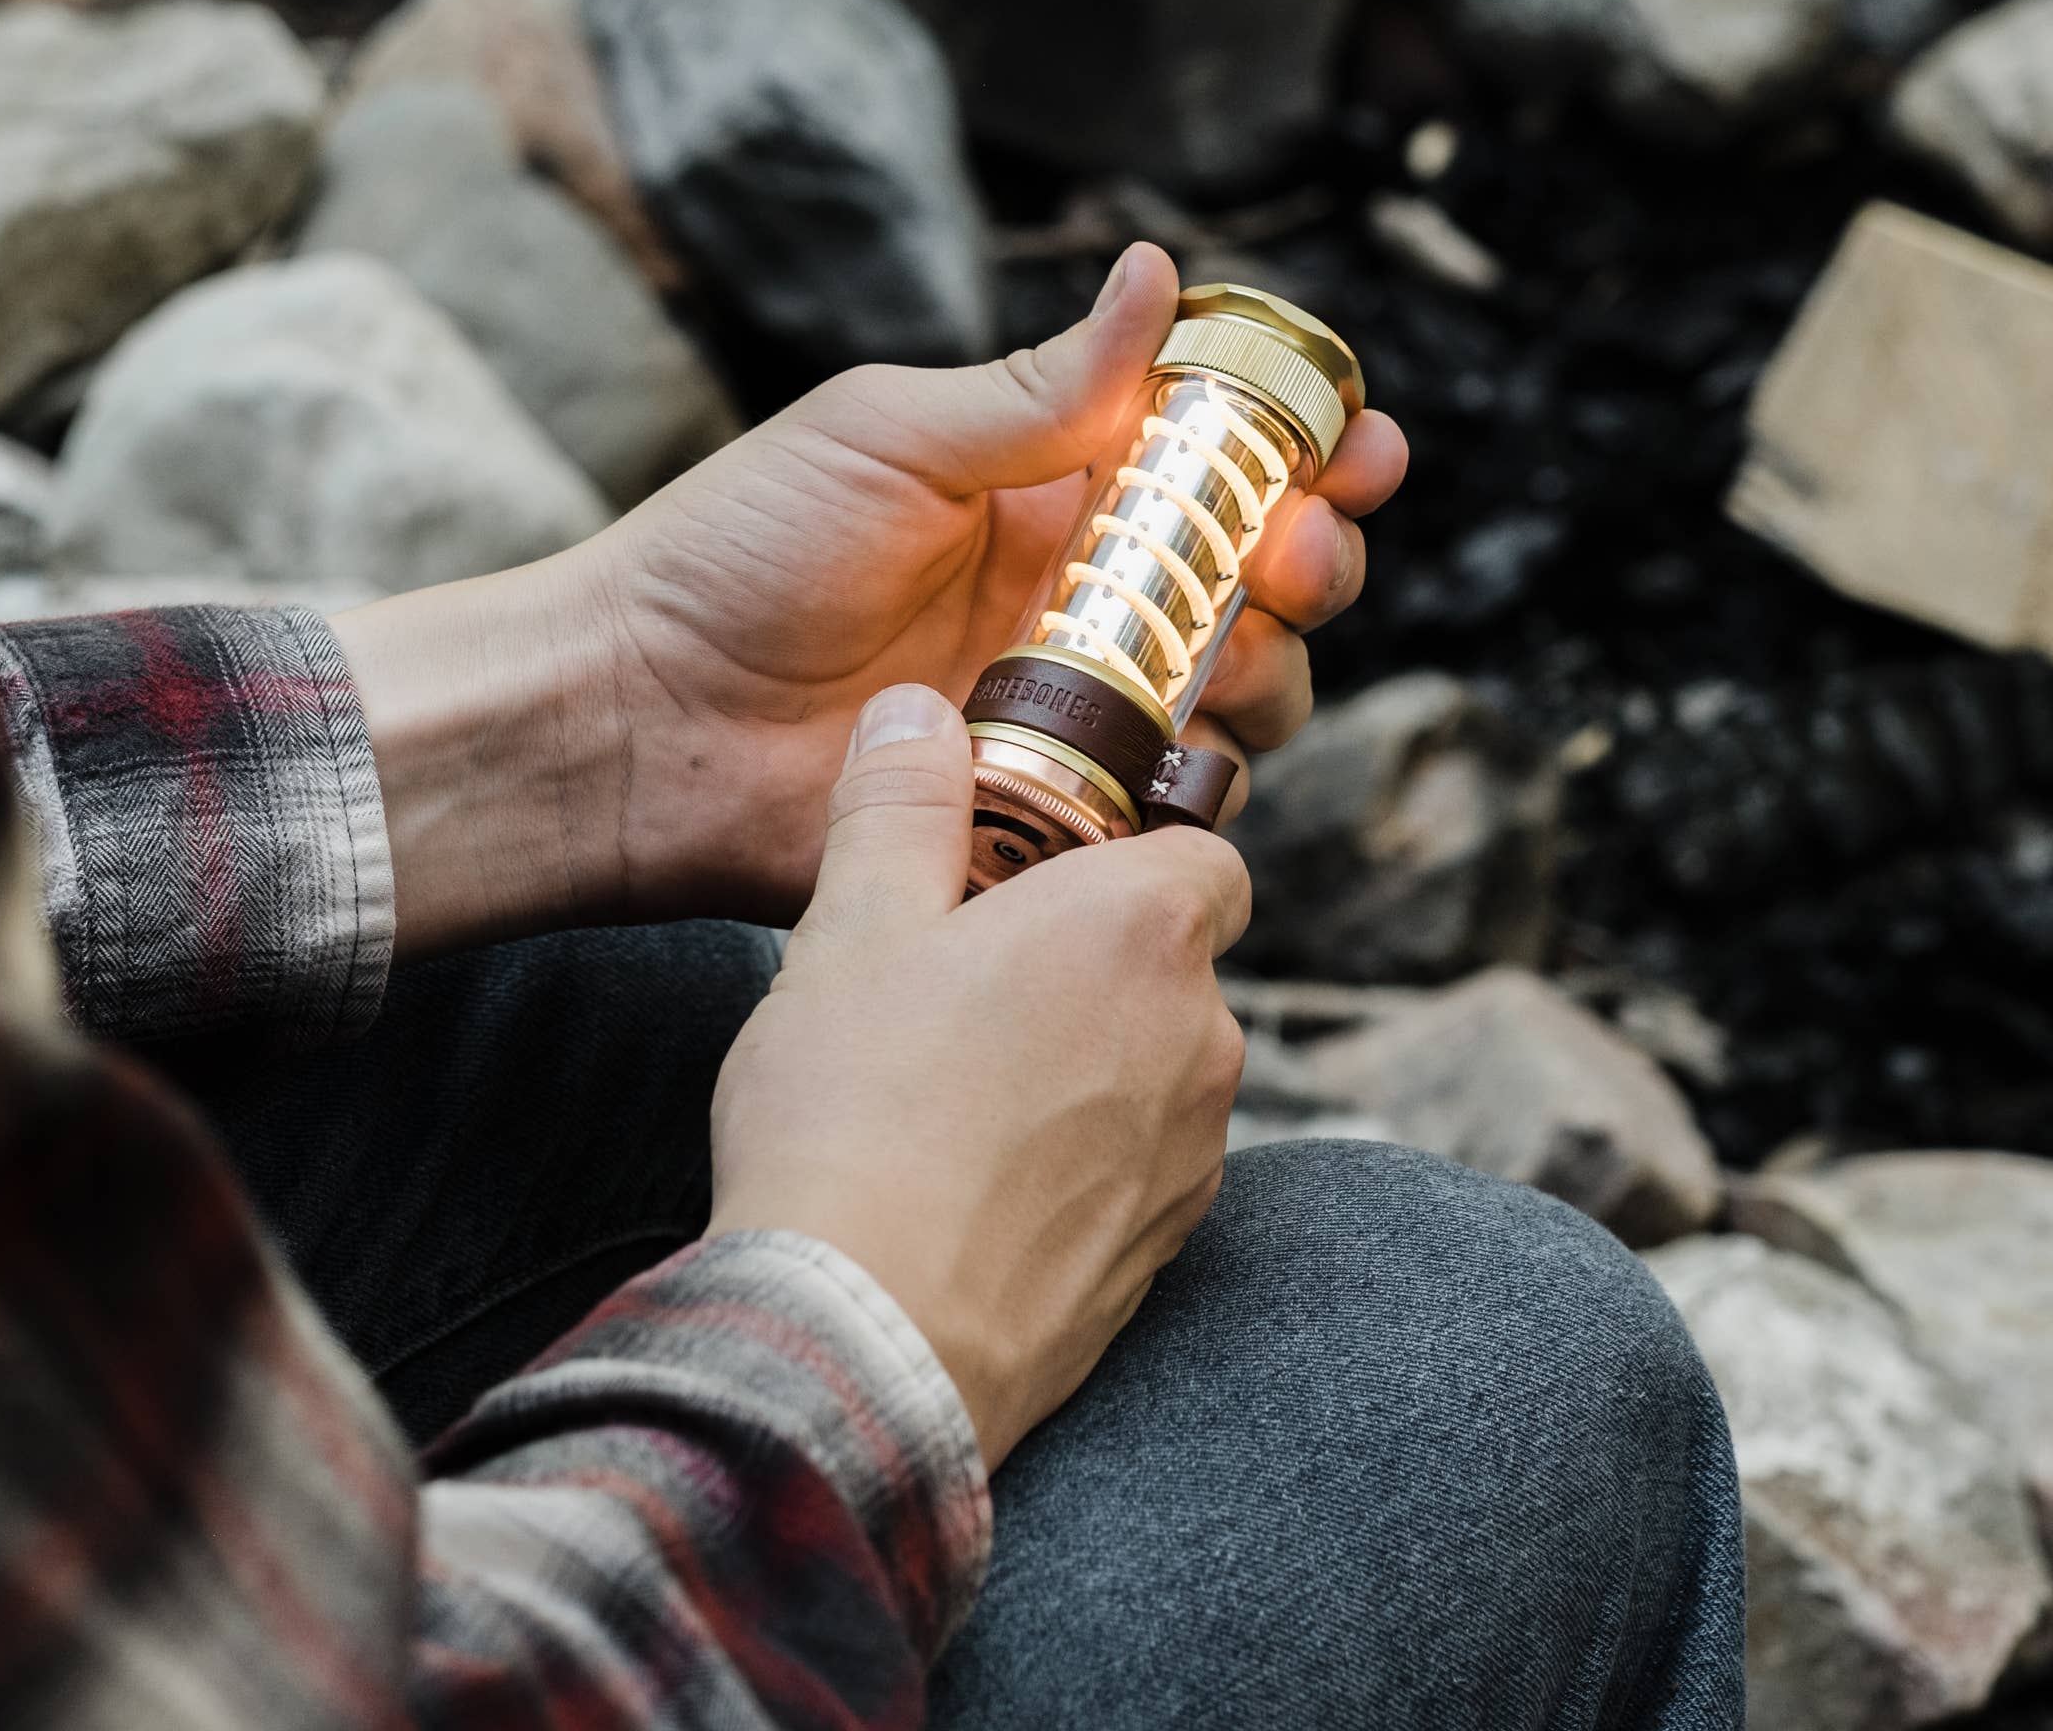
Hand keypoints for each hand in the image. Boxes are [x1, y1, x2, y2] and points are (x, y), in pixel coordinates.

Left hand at [568, 242, 1408, 923]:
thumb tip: (1162, 274)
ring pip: (1243, 696)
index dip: (1309, 447)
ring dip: (1276, 665)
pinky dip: (1203, 782)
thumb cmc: (737, 553)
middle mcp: (1083, 600)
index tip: (1361, 440)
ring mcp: (1072, 711)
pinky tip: (1181, 750)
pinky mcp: (1049, 814)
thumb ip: (1040, 389)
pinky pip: (1169, 811)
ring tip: (1231, 649)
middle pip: (1264, 581)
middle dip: (1319, 556)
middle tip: (1303, 547)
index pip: (1221, 458)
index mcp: (1054, 491)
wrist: (635, 718)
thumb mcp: (890, 436)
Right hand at [707, 682, 1249, 1464]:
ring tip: (952, 1096)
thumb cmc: (854, 1118)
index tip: (1036, 873)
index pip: (1201, 850)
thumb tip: (917, 713)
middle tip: (960, 987)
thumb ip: (898, 805)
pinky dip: (1077, 1165)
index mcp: (1143, 926)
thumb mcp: (849, 929)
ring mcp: (1195, 1156)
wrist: (865, 1339)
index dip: (1126, 854)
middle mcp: (1203, 1034)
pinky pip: (1135, 1171)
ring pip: (1155, 1071)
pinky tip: (971, 1184)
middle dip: (1087, 965)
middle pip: (1172, 963)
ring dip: (1084, 1068)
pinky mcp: (1165, 1254)